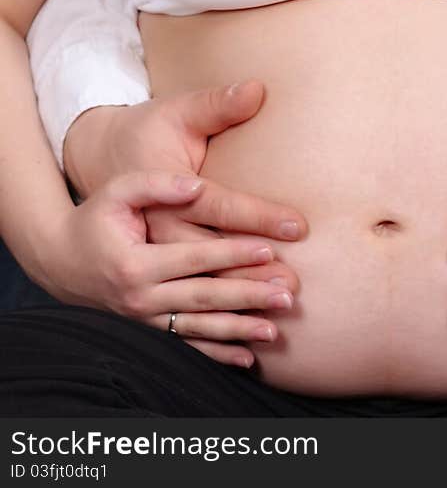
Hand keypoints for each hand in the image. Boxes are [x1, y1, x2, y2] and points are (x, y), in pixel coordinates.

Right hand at [62, 81, 307, 364]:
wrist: (62, 261)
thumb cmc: (96, 217)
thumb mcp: (118, 191)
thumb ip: (157, 184)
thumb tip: (196, 185)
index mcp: (135, 262)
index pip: (194, 258)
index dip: (232, 253)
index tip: (268, 250)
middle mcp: (139, 297)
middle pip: (204, 297)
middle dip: (248, 297)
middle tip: (287, 295)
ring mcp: (143, 320)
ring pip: (198, 328)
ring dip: (239, 331)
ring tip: (276, 331)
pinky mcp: (147, 330)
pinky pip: (186, 345)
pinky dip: (216, 354)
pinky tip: (247, 359)